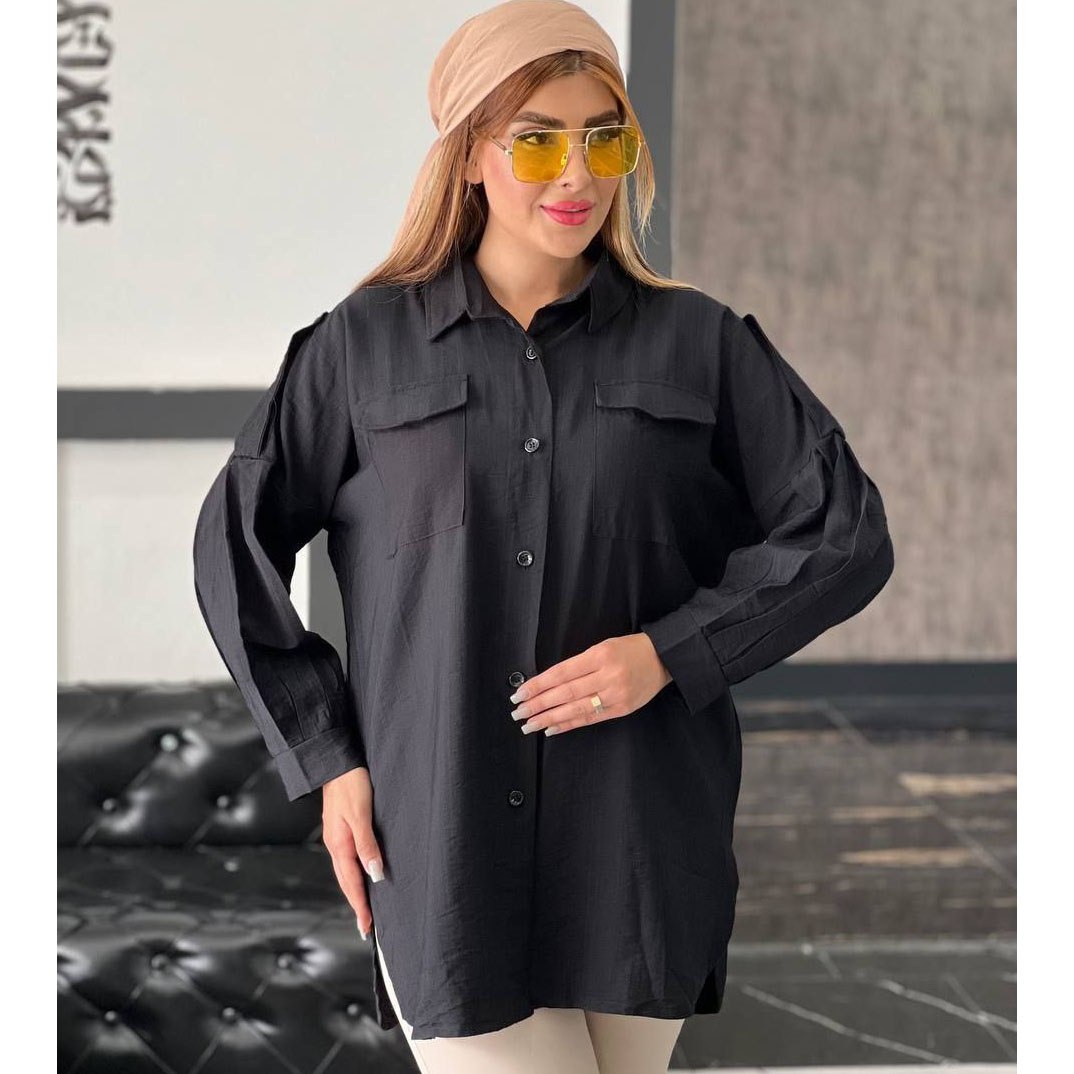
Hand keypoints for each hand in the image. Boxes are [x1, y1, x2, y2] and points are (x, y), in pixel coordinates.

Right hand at [321, 766, 384, 940]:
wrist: (335, 761)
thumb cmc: (351, 783)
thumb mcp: (361, 814)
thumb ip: (367, 844)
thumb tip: (375, 874)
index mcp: (339, 844)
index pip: (352, 883)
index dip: (361, 906)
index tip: (367, 927)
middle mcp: (335, 844)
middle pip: (346, 882)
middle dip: (357, 905)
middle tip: (366, 927)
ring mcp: (336, 836)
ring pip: (345, 871)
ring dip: (355, 891)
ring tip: (364, 908)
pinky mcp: (340, 828)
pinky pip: (347, 859)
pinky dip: (353, 874)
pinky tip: (360, 874)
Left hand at [508, 632, 672, 736]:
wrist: (663, 658)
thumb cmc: (628, 649)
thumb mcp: (602, 646)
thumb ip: (578, 664)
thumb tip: (547, 683)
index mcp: (600, 655)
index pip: (561, 673)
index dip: (538, 685)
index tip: (520, 693)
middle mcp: (607, 676)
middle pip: (565, 693)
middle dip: (538, 704)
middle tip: (518, 712)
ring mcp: (615, 695)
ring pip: (575, 709)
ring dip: (549, 718)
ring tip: (529, 724)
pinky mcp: (622, 710)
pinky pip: (589, 719)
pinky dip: (568, 724)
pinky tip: (551, 728)